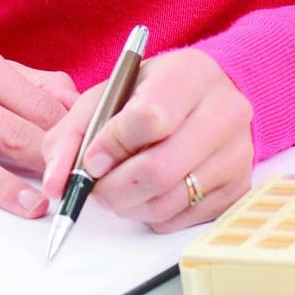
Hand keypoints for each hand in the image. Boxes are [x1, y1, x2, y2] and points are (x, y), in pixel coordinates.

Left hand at [38, 48, 253, 232]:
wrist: (207, 95)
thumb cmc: (152, 94)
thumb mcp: (108, 95)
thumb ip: (72, 134)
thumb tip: (56, 184)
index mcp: (189, 75)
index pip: (149, 120)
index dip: (111, 146)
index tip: (93, 158)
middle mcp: (224, 111)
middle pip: (158, 170)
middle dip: (112, 188)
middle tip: (96, 186)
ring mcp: (237, 152)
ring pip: (167, 201)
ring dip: (128, 205)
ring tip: (119, 187)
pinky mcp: (238, 186)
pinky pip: (182, 219)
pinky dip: (152, 214)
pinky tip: (148, 191)